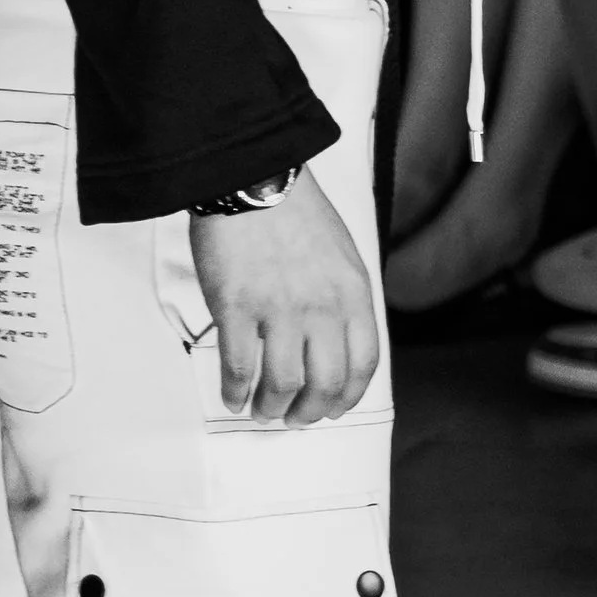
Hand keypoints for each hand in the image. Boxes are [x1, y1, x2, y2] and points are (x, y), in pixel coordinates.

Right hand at [189, 170, 380, 426]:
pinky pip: (239, 368)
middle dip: (310, 412)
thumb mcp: (343, 254)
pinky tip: (233, 397)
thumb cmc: (294, 212)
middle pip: (325, 384)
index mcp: (353, 294)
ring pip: (283, 385)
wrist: (253, 179)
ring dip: (271, 407)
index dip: (348, 397)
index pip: (363, 364)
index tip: (334, 407)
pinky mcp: (238, 308)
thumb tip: (337, 342)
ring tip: (262, 409)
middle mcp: (322, 307)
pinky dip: (236, 391)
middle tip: (296, 418)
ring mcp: (279, 310)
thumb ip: (345, 299)